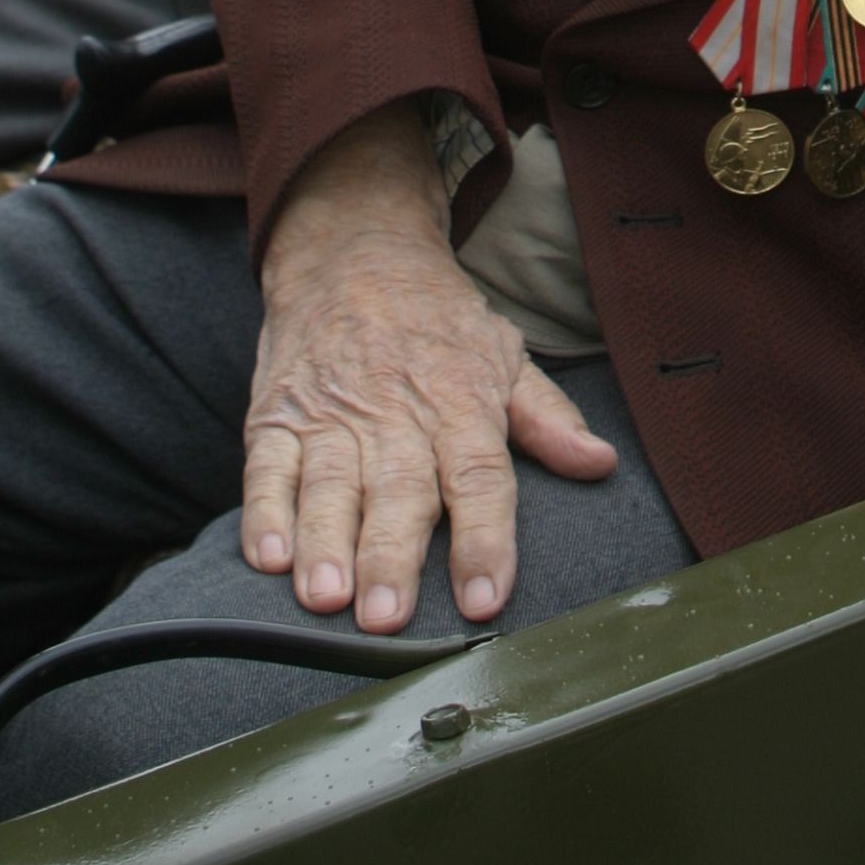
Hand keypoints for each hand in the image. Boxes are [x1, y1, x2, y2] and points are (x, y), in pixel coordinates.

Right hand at [243, 104, 615, 630]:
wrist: (353, 247)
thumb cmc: (436, 318)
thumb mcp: (503, 354)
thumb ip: (547, 418)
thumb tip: (600, 463)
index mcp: (460, 401)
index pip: (479, 476)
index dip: (485, 539)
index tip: (485, 600)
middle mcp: (396, 412)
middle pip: (398, 490)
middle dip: (390, 556)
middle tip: (386, 616)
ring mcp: (331, 413)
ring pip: (327, 485)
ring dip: (325, 543)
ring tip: (326, 597)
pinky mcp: (278, 414)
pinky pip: (267, 467)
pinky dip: (264, 512)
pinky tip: (268, 556)